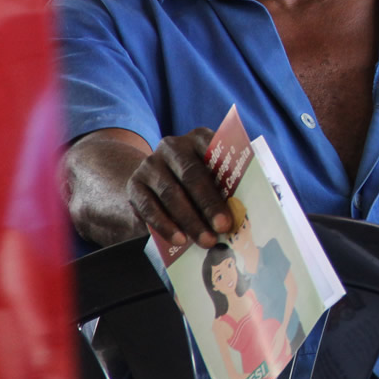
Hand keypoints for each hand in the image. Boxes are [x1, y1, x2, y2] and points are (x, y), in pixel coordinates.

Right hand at [126, 126, 231, 247]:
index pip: (214, 148)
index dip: (227, 171)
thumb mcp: (211, 176)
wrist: (154, 183)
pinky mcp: (134, 184)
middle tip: (223, 227)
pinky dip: (165, 225)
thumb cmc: (196, 182)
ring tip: (206, 240)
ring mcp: (151, 164)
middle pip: (192, 175)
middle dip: (209, 204)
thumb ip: (225, 184)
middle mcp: (173, 146)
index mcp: (198, 138)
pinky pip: (149, 207)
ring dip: (190, 220)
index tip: (239, 194)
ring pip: (171, 193)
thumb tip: (244, 209)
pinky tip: (179, 240)